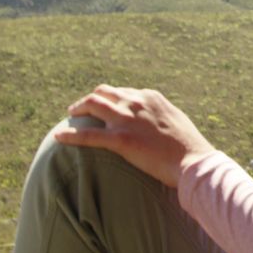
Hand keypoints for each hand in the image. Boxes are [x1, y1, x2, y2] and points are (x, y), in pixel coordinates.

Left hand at [54, 84, 215, 187]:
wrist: (194, 161)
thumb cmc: (189, 147)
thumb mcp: (175, 122)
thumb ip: (160, 116)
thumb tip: (154, 121)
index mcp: (151, 97)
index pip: (123, 91)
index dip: (110, 98)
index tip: (103, 106)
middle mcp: (136, 102)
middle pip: (104, 93)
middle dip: (89, 99)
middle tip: (80, 109)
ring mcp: (127, 120)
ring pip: (92, 105)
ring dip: (78, 109)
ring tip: (69, 117)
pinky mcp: (121, 140)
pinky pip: (87, 135)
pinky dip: (70, 135)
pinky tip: (58, 137)